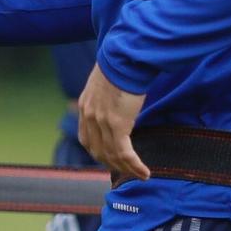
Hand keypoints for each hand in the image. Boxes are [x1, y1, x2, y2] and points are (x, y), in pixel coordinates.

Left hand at [77, 64, 149, 180]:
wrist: (126, 55)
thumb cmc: (122, 61)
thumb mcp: (108, 79)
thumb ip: (109, 93)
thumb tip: (121, 98)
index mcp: (85, 105)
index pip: (86, 138)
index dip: (98, 152)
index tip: (111, 158)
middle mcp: (89, 116)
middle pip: (97, 151)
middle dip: (112, 164)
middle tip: (127, 171)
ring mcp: (101, 121)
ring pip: (112, 155)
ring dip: (128, 169)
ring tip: (142, 175)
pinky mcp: (117, 124)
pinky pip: (124, 153)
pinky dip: (134, 165)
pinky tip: (145, 172)